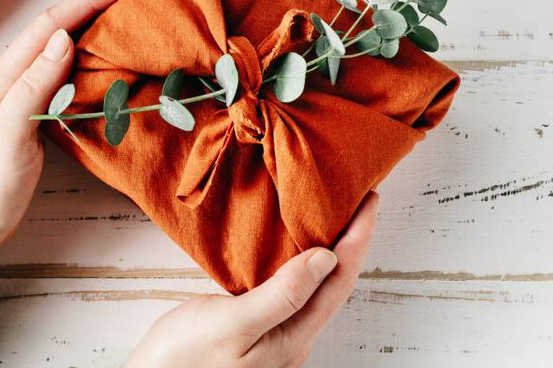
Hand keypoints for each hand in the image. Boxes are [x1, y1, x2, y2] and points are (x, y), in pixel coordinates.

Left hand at [0, 0, 133, 250]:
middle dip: (97, 5)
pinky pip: (68, 76)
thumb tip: (64, 39)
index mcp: (4, 77)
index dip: (88, 0)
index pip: (52, 25)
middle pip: (60, 29)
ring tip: (132, 17)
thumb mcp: (6, 135)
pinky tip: (112, 62)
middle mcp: (14, 78)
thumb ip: (33, 86)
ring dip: (96, 29)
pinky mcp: (36, 116)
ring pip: (65, 50)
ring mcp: (24, 96)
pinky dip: (93, 61)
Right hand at [126, 192, 378, 367]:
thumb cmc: (182, 363)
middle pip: (334, 284)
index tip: (369, 200)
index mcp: (292, 338)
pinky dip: (296, 262)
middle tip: (356, 200)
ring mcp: (273, 335)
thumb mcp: (232, 325)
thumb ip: (281, 295)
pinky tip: (286, 248)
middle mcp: (291, 339)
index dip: (358, 239)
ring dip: (326, 250)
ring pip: (312, 287)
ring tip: (329, 216)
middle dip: (350, 241)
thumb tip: (326, 259)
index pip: (340, 281)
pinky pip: (288, 291)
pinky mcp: (253, 329)